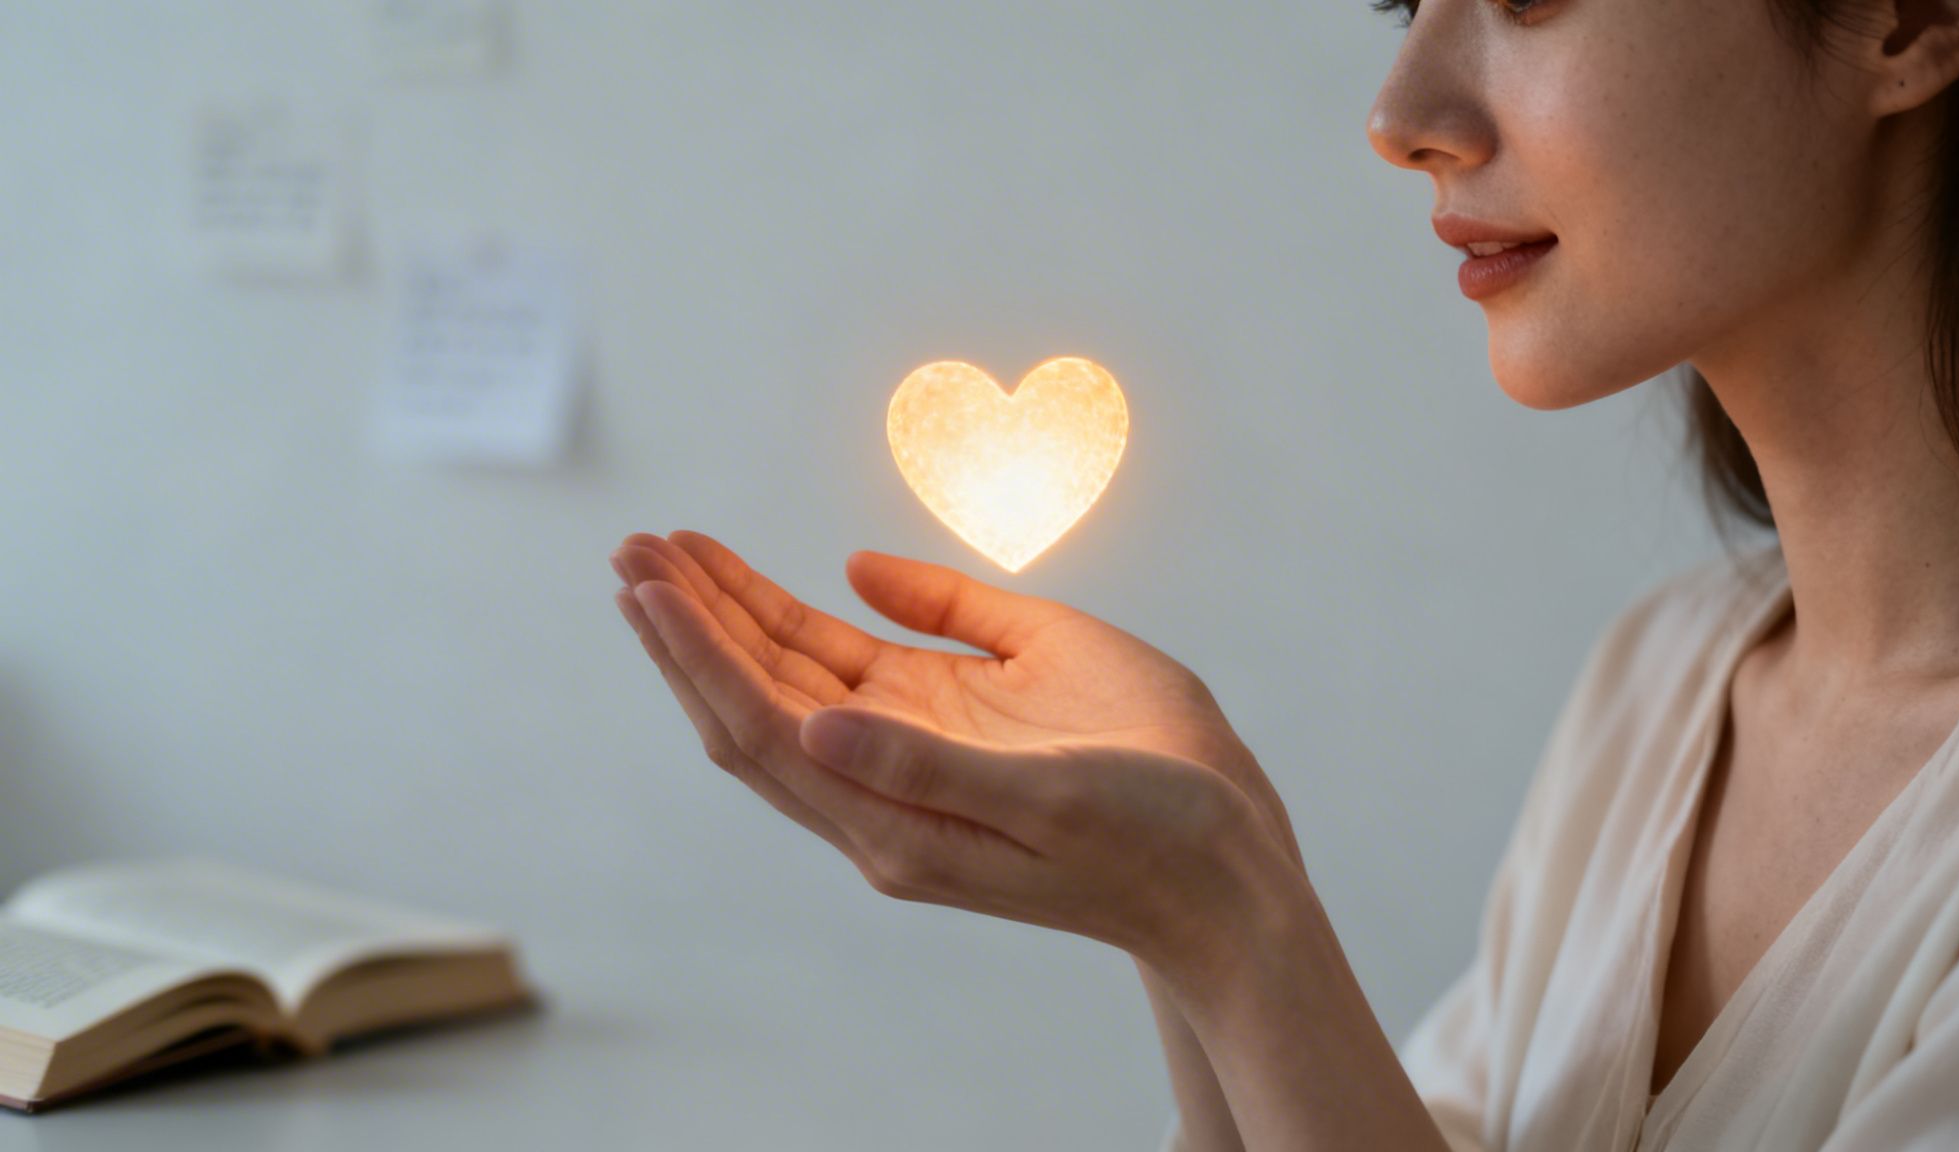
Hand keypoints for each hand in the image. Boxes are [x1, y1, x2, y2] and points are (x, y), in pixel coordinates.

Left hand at [609, 531, 1306, 969]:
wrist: (1220, 869)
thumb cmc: (1155, 832)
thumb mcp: (1048, 799)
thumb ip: (930, 763)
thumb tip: (818, 726)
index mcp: (899, 825)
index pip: (767, 727)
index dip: (702, 653)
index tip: (648, 585)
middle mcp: (882, 799)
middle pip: (754, 703)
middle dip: (688, 625)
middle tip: (632, 546)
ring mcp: (906, 765)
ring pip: (789, 685)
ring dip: (727, 620)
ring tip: (669, 553)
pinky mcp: (943, 732)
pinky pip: (848, 675)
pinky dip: (795, 626)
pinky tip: (764, 587)